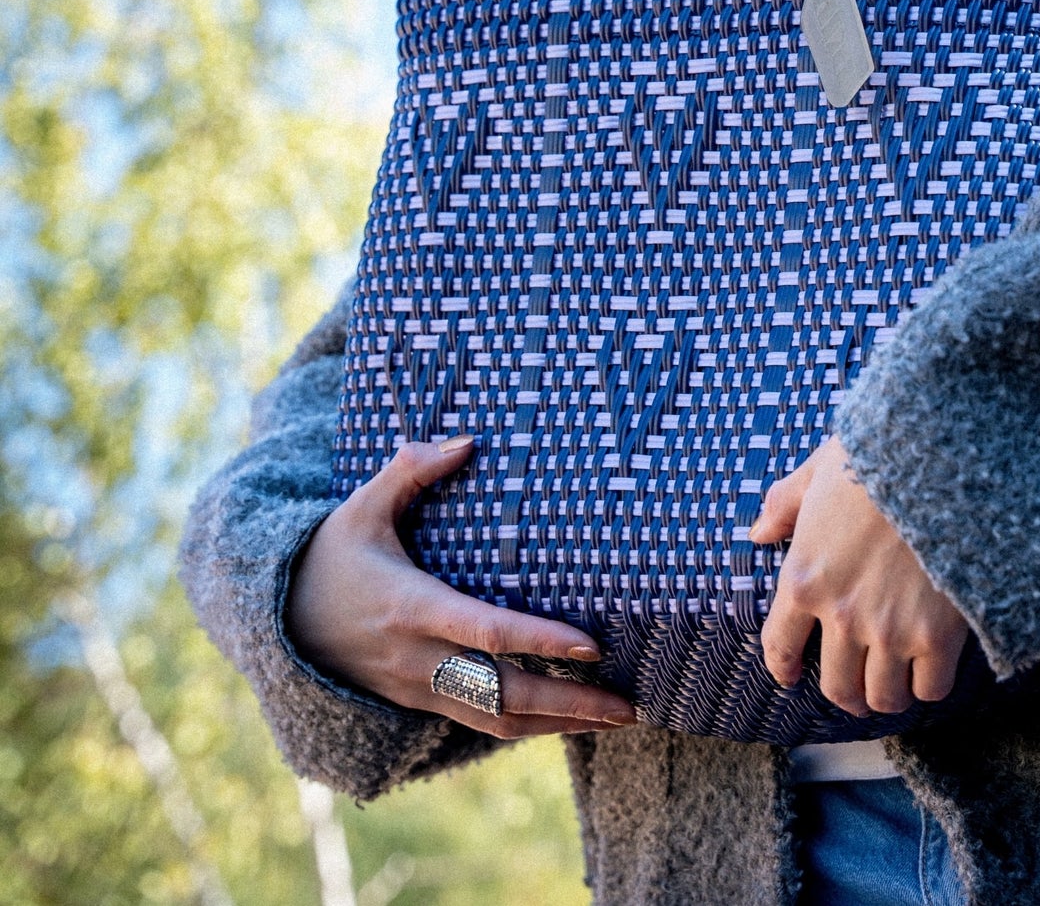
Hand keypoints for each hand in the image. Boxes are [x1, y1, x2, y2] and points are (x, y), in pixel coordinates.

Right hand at [287, 437, 636, 738]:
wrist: (280, 623)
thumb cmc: (331, 555)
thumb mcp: (362, 507)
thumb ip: (411, 470)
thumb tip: (467, 440)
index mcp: (410, 607)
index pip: (485, 631)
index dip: (539, 640)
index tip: (592, 645)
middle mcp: (419, 658)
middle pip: (504, 695)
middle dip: (570, 703)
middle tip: (630, 706)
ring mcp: (419, 689)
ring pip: (498, 722)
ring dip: (561, 724)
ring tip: (619, 718)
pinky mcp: (421, 704)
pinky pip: (483, 726)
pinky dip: (531, 727)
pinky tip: (573, 717)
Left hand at [749, 435, 968, 716]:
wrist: (937, 460)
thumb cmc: (875, 458)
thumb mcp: (816, 472)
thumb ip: (783, 505)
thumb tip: (759, 533)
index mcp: (804, 578)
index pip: (780, 647)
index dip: (784, 668)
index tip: (791, 675)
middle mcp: (841, 615)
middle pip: (839, 688)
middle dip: (847, 692)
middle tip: (856, 686)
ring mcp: (890, 630)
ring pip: (884, 697)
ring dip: (887, 694)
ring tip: (895, 682)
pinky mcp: (938, 635)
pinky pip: (931, 688)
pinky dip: (929, 684)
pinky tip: (931, 667)